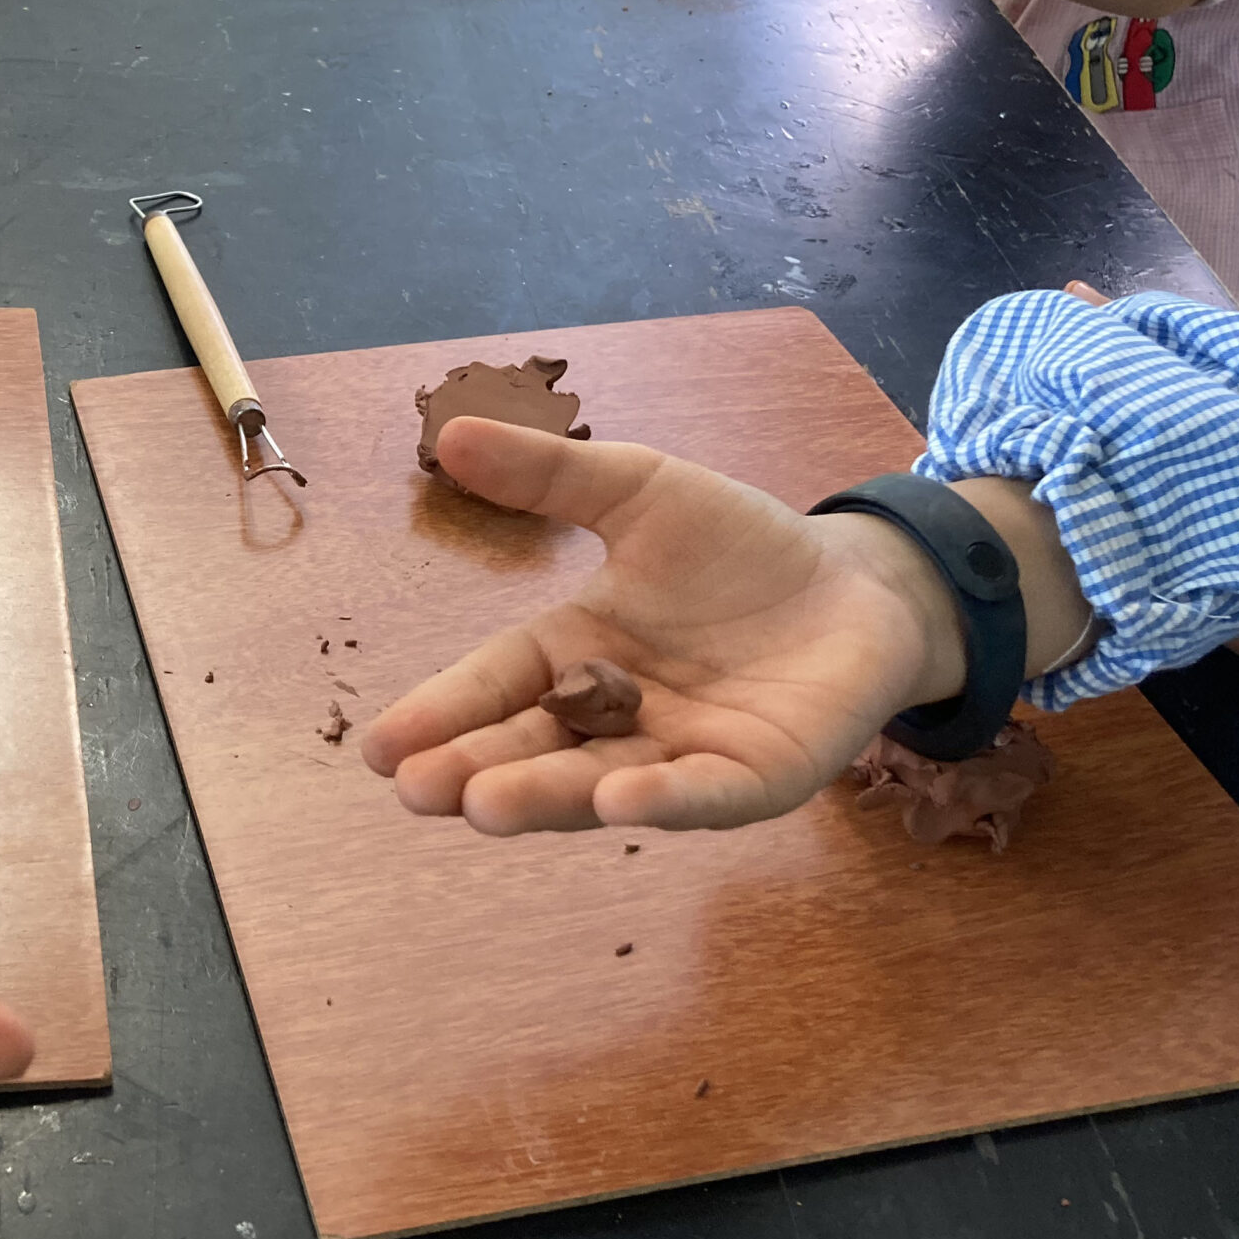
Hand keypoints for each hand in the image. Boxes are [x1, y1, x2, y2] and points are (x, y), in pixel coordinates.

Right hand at [362, 419, 962, 835]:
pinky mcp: (756, 776)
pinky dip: (659, 800)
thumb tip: (449, 433)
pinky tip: (618, 800)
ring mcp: (684, 753)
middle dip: (475, 771)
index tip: (381, 747)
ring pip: (602, 783)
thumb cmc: (740, 546)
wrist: (857, 582)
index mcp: (578, 652)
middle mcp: (619, 717)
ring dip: (545, 798)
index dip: (443, 714)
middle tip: (416, 791)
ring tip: (484, 806)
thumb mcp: (639, 492)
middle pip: (535, 750)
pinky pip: (703, 795)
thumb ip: (550, 476)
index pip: (498, 684)